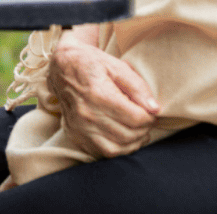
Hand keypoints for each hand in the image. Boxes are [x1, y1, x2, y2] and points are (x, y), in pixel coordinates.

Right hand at [48, 30, 160, 158]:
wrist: (62, 67)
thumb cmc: (91, 63)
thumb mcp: (117, 66)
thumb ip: (138, 87)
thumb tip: (155, 109)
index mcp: (98, 94)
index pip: (136, 118)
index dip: (150, 117)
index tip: (151, 112)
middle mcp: (86, 114)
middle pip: (129, 134)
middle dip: (144, 129)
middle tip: (146, 119)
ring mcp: (79, 127)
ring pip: (118, 148)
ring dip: (134, 142)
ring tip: (137, 129)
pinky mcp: (76, 135)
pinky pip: (103, 152)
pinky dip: (119, 148)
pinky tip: (123, 136)